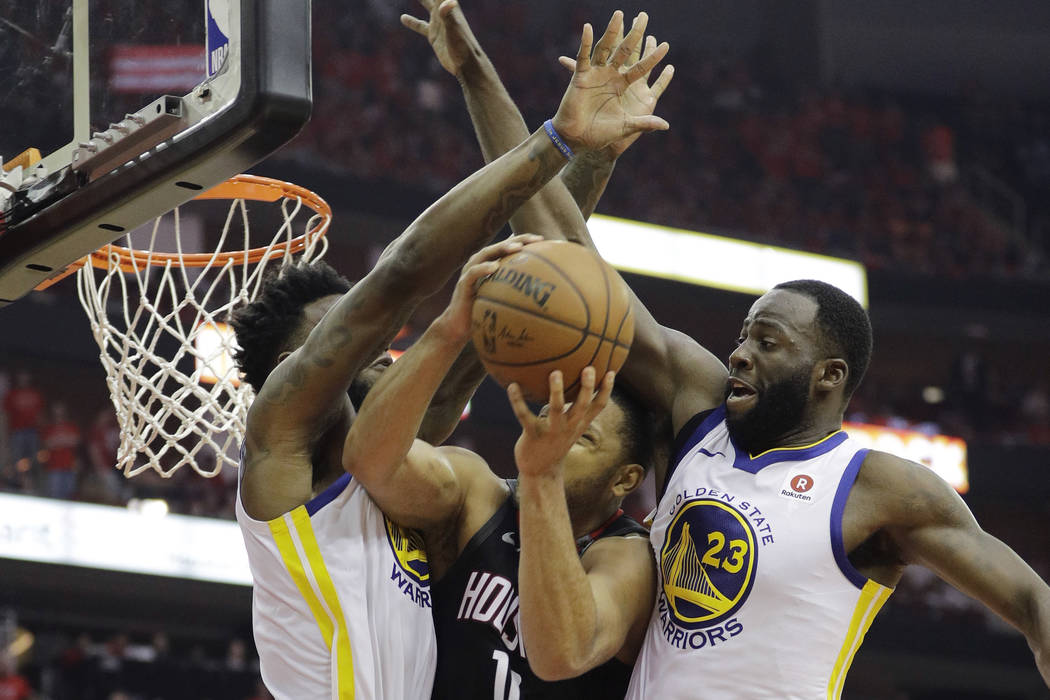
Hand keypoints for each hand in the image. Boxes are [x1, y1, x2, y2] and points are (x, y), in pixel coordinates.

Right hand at [401, 0, 480, 77]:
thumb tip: (448, 2)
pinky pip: (421, 26)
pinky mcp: (434, 35)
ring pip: (426, 4)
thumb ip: (449, 15)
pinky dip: (412, 22)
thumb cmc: (464, 47)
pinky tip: (403, 18)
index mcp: (449, 6)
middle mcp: (444, 11)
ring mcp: (439, 23)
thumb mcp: (455, 29)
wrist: (467, 65)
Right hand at [439, 233, 541, 340]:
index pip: (508, 247)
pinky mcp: (463, 284)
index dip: (524, 240)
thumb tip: (536, 288)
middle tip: (535, 239)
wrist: (459, 327)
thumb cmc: (482, 312)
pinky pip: (473, 273)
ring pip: (486, 254)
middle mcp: (480, 263)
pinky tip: (495, 266)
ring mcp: (470, 272)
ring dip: (501, 248)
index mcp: (490, 264)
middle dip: (518, 240)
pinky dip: (483, 268)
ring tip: (517, 247)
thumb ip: (514, 290)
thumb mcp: (502, 299)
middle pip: (500, 245)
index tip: (542, 239)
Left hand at [508, 367, 614, 477]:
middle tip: (588, 368)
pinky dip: (517, 401)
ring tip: (555, 372)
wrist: (540, 472)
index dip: (606, 390)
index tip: (611, 371)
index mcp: (579, 423)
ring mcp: (551, 431)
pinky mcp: (533, 434)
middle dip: (587, 387)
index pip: (598, 406)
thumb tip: (572, 383)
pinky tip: (512, 386)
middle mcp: (569, 426)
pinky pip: (524, 415)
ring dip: (556, 391)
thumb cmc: (554, 442)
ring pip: (556, 408)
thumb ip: (574, 410)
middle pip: (582, 405)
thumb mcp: (570, 428)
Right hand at [551, 12, 670, 152]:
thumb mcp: (626, 127)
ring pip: (606, 48)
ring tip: (619, 14)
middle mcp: (610, 76)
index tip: (666, 45)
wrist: (578, 139)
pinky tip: (589, 28)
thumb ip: (644, 123)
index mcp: (622, 86)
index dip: (653, 57)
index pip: (641, 67)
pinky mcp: (580, 77)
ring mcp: (595, 74)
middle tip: (644, 16)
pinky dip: (585, 43)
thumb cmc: (600, 134)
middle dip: (635, 34)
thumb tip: (666, 125)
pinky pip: (583, 57)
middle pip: (626, 51)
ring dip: (612, 31)